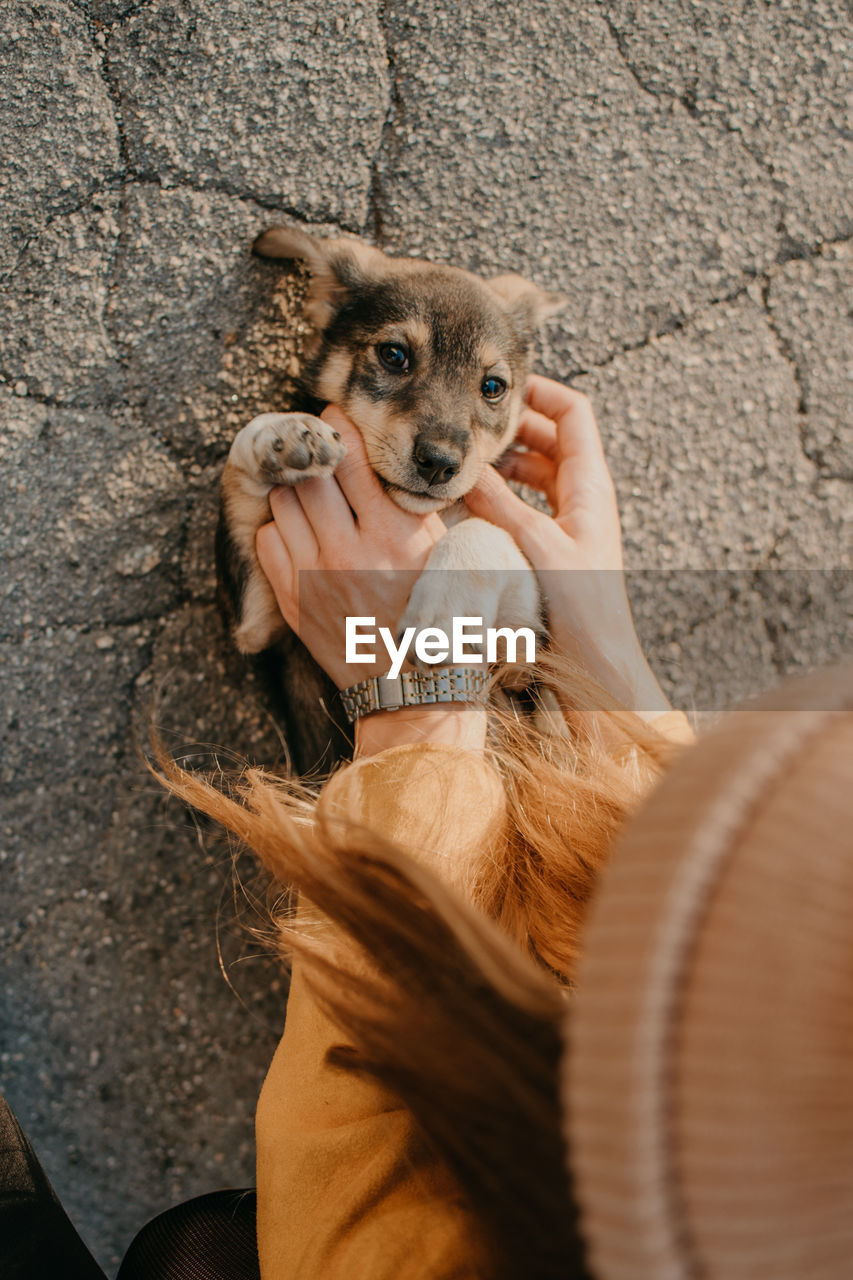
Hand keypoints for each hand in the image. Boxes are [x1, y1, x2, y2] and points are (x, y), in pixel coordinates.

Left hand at [255, 406, 486, 753]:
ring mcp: (317, 577)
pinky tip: (303, 535)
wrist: (417, 689)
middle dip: (315, 456)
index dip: (340, 426)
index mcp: (397, 533)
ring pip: (284, 502)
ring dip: (298, 492)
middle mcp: (352, 550)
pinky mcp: (294, 601)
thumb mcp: (450, 554)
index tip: (338, 418)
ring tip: (314, 496)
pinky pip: (267, 540)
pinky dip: (281, 530)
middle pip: (310, 473)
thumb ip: (419, 503)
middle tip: (321, 450)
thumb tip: (396, 454)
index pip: (351, 455)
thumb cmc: (444, 617)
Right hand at [464, 375, 669, 718]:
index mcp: (590, 485)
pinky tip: (471, 505)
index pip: (573, 413)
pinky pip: (527, 504)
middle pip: (550, 439)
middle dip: (511, 427)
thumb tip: (464, 466)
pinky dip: (502, 495)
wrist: (598, 662)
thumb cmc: (582, 608)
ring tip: (463, 462)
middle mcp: (583, 498)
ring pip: (535, 472)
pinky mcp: (555, 547)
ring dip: (503, 463)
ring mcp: (570, 522)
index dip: (540, 391)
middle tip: (469, 425)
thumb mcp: (535, 546)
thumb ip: (499, 503)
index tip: (498, 388)